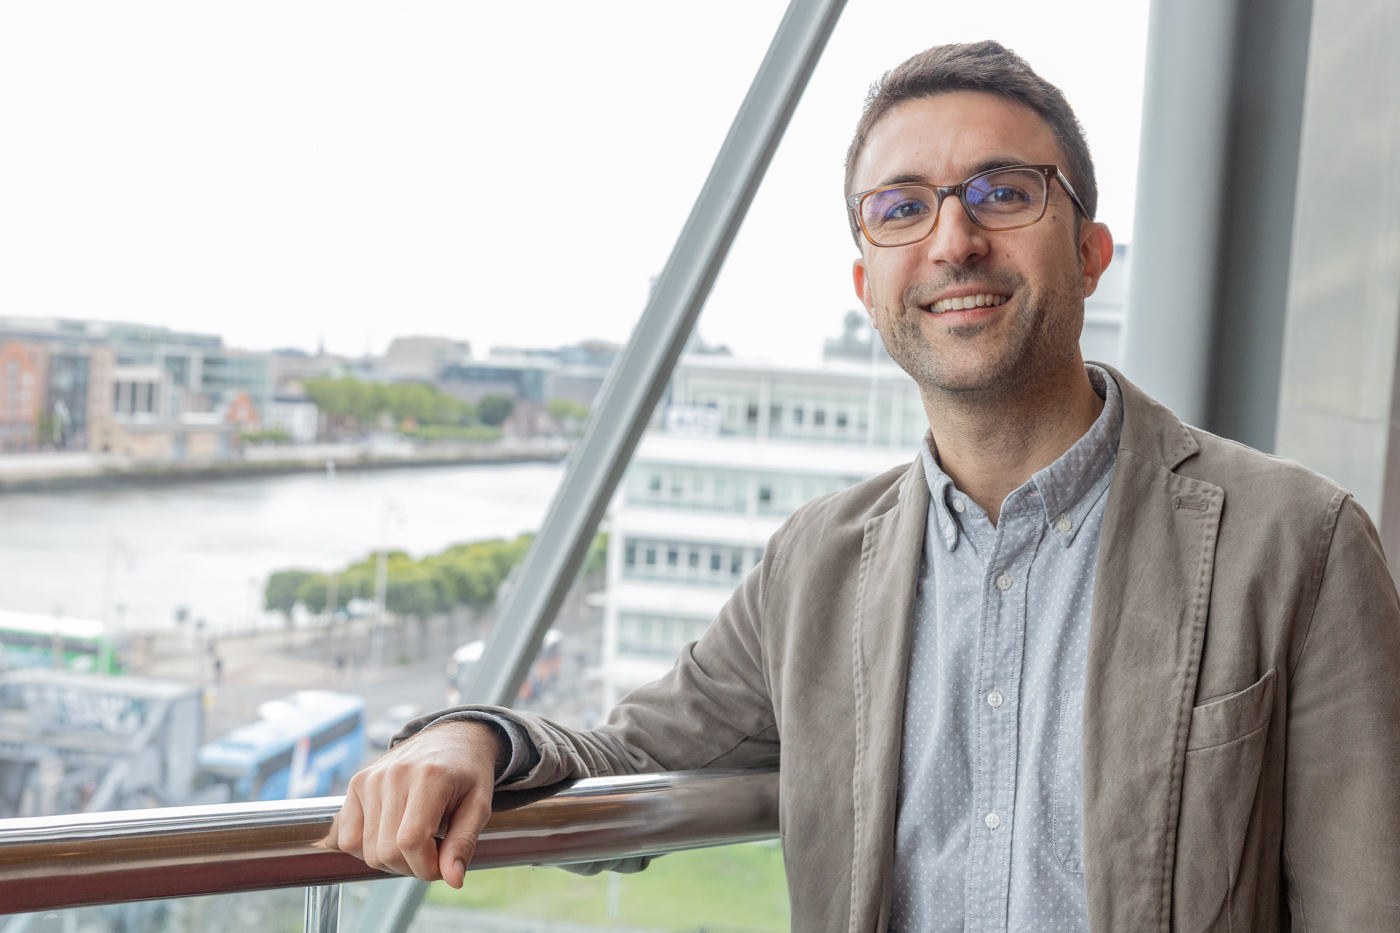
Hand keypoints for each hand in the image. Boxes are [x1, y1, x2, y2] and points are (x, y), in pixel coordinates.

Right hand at [329, 720, 501, 887]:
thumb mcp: (478, 806)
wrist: (451, 738)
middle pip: (386, 851)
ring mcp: (370, 778)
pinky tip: (391, 837)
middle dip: (411, 867)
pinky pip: (347, 837)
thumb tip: (453, 880)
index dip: (426, 867)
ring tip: (414, 842)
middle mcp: (393, 775)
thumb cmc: (467, 773)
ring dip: (391, 860)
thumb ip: (464, 843)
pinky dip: (366, 848)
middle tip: (432, 853)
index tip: (443, 865)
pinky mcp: (356, 784)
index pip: (411, 842)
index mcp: (429, 777)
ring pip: (366, 850)